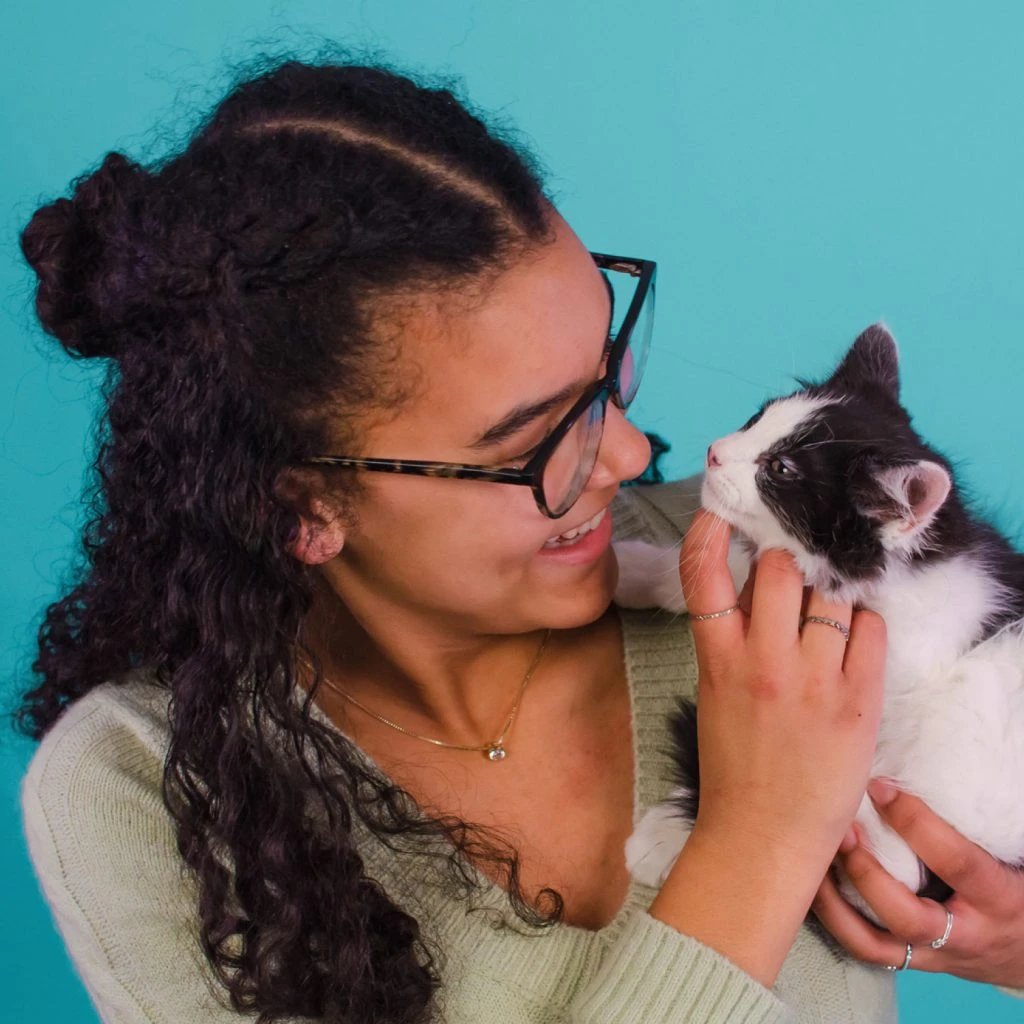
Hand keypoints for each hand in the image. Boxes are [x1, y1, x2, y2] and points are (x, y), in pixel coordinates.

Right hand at [678, 509, 887, 865]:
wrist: (763, 834)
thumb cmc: (734, 764)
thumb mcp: (714, 692)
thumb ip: (730, 638)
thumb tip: (754, 587)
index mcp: (717, 659)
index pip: (701, 573)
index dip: (709, 531)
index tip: (721, 512)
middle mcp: (763, 661)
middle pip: (779, 569)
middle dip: (786, 564)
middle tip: (791, 579)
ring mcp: (813, 679)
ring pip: (829, 593)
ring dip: (828, 592)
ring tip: (825, 613)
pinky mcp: (858, 701)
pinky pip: (870, 628)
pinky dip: (863, 622)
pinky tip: (852, 638)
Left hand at [811, 781, 1023, 987]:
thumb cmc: (1017, 887)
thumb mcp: (1009, 855)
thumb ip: (977, 823)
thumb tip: (929, 758)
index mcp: (996, 898)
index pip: (957, 862)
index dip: (915, 823)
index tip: (879, 786)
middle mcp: (965, 935)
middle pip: (909, 918)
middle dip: (867, 874)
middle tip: (839, 830)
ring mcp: (934, 956)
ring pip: (875, 946)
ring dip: (836, 905)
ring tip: (813, 861)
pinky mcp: (911, 963)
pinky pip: (866, 950)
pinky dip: (834, 921)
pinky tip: (813, 886)